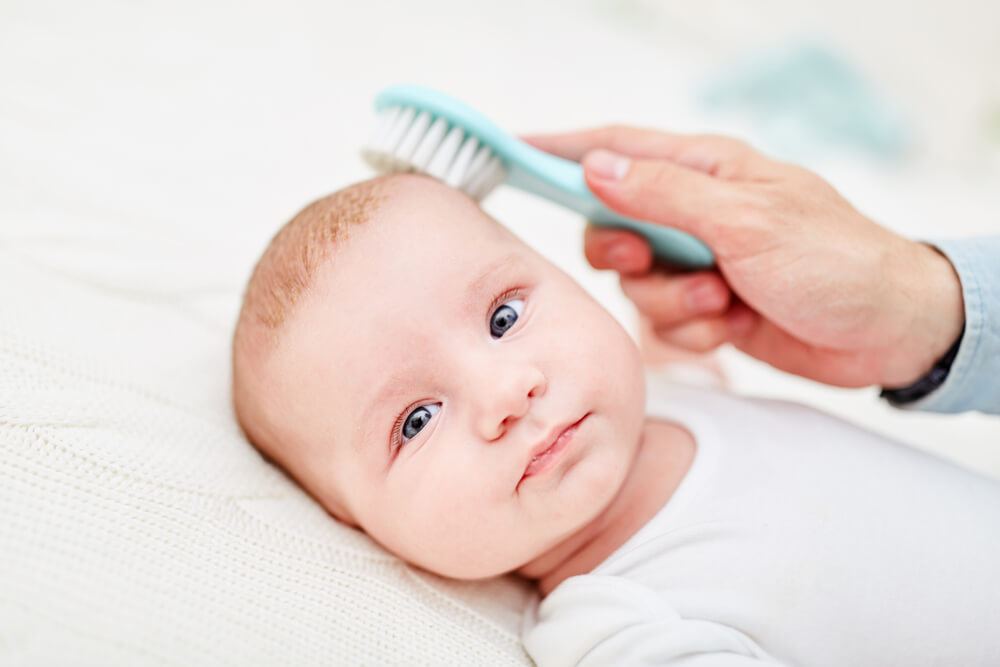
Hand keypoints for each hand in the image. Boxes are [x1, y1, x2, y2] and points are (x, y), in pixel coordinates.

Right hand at [524, 126, 964, 387]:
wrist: (889, 332)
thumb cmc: (835, 261)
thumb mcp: (747, 222)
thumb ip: (666, 195)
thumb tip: (596, 167)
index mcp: (707, 171)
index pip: (619, 149)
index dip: (562, 150)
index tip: (512, 151)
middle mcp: (696, 212)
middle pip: (613, 227)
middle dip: (624, 255)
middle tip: (648, 262)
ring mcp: (700, 261)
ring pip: (635, 284)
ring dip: (672, 301)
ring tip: (723, 301)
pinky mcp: (707, 306)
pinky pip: (664, 320)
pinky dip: (692, 329)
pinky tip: (733, 323)